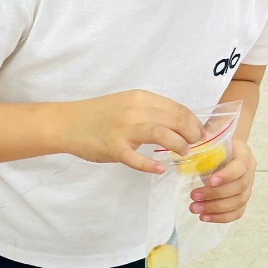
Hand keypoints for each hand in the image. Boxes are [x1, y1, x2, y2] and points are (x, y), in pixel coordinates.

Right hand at [63, 90, 203, 173]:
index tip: (200, 133)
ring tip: (183, 153)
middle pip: (176, 119)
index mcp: (140, 98)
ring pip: (162, 134)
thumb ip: (148, 111)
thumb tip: (176, 124)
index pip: (178, 108)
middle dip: (192, 134)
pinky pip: (136, 158)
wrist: (67, 123)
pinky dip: (150, 165)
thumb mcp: (126, 103)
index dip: (194, 122)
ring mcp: (124, 129)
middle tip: (195, 145)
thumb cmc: (97, 115)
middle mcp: (135, 110)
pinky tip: (160, 168)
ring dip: (179, 145)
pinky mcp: (113, 147)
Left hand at [190, 139, 255, 222]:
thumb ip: (207, 145)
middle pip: (239, 187)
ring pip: (238, 202)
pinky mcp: (242, 201)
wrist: (227, 155)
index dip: (227, 175)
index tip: (209, 181)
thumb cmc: (217, 149)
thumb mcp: (214, 142)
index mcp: (244, 156)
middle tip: (193, 196)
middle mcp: (250, 173)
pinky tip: (204, 218)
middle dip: (215, 194)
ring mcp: (248, 189)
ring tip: (194, 208)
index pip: (240, 166)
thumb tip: (188, 149)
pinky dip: (221, 217)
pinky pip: (237, 213)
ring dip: (215, 208)